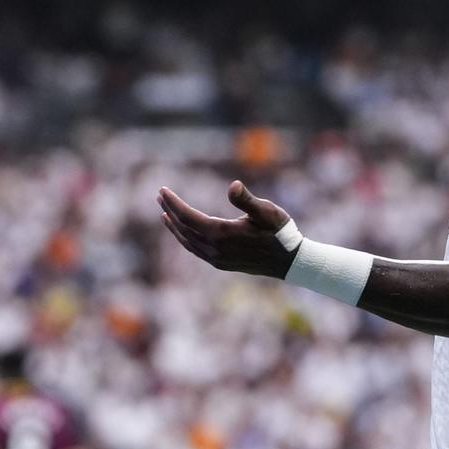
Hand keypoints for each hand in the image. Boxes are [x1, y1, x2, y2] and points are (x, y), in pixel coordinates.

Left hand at [158, 181, 296, 278]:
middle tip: (160, 195)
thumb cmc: (280, 232)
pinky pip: (195, 250)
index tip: (163, 190)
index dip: (174, 202)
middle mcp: (215, 249)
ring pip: (187, 241)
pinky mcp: (221, 263)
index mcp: (222, 234)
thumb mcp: (267, 211)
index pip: (188, 216)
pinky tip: (183, 232)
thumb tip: (232, 185)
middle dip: (170, 210)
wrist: (289, 261)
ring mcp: (217, 258)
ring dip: (174, 226)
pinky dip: (185, 239)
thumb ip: (247, 199)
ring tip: (164, 213)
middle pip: (184, 228)